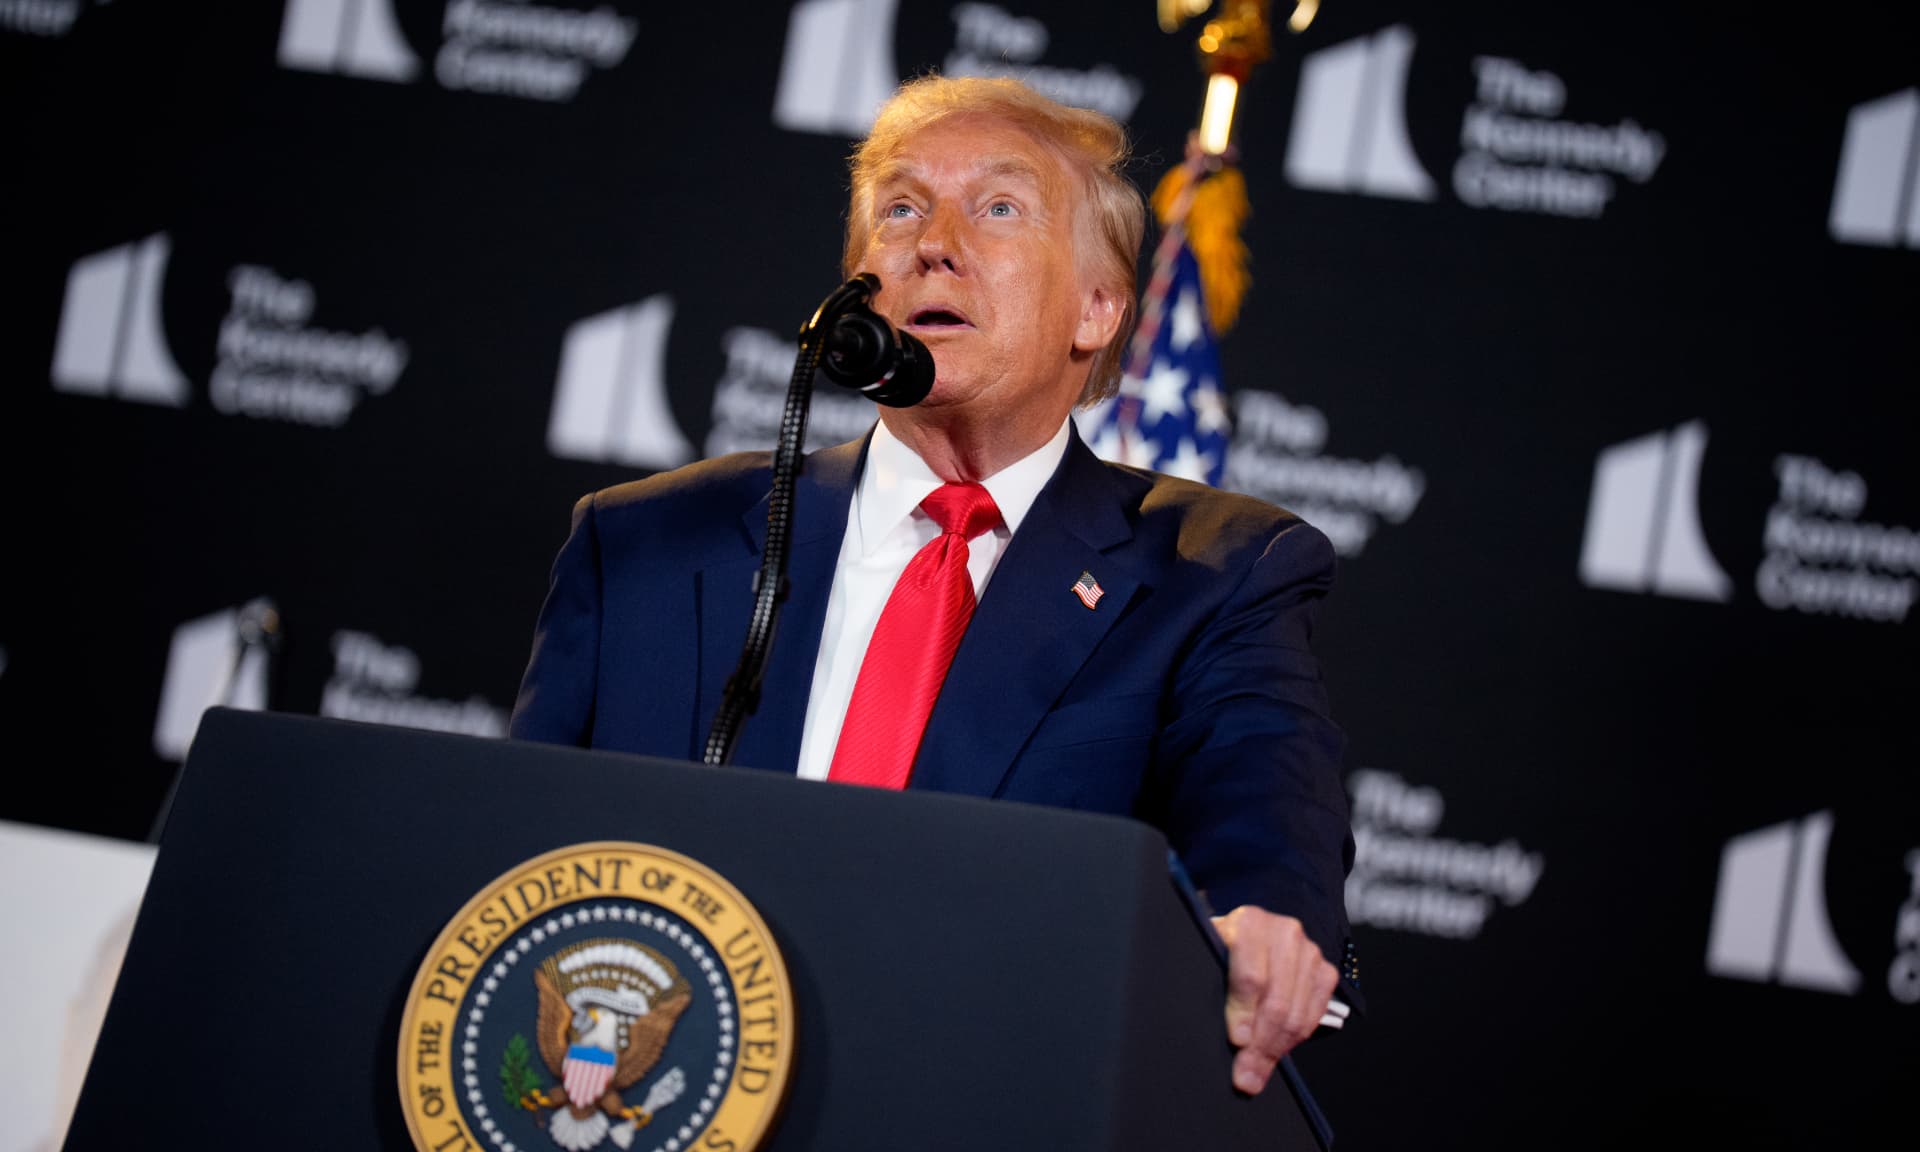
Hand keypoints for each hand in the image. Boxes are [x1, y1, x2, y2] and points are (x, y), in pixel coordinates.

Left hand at [1211, 905, 1337, 1095]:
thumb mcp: (1209, 958)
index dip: (1243, 1013)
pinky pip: (1314, 1016)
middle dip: (1260, 1044)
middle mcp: (1284, 931)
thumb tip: (1227, 1039)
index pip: (1252, 977)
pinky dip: (1295, 1039)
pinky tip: (1277, 1049)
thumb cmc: (1224, 951)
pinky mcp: (1324, 970)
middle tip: (1246, 1073)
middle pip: (1276, 1001)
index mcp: (1249, 922)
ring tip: (1258, 1070)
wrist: (1248, 936)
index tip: (1236, 1041)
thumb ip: (1213, 986)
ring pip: (1296, 1013)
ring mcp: (1308, 951)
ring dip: (1276, 1048)